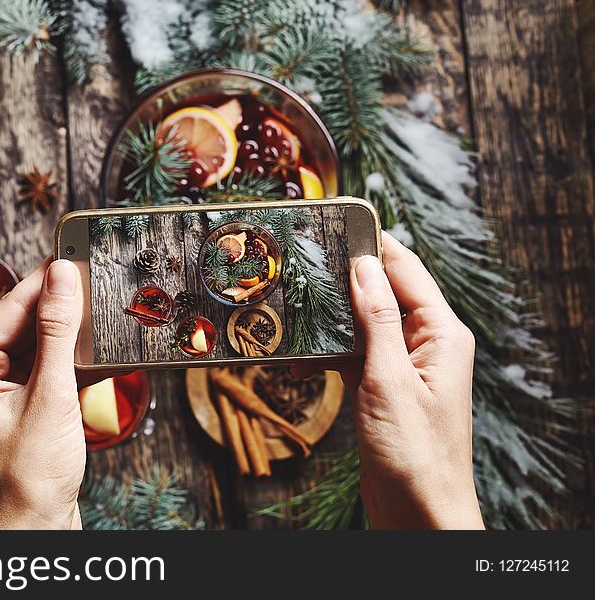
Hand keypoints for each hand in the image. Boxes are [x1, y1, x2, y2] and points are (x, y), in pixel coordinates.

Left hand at [0, 258, 94, 529]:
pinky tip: (100, 353)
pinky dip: (70, 363)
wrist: (32, 530)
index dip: (45, 279)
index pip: (9, 307)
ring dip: (69, 337)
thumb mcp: (51, 395)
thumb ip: (57, 331)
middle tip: (98, 280)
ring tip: (104, 313)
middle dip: (61, 308)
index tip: (74, 251)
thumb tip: (62, 276)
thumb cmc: (29, 476)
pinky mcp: (15, 406)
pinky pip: (43, 370)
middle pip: (23, 324)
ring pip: (36, 346)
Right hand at [293, 233, 483, 528]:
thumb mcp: (390, 379)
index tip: (338, 223)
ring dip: (332, 316)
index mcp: (442, 334)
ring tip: (295, 301)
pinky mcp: (383, 387)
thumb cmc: (415, 453)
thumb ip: (379, 320)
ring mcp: (403, 366)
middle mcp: (426, 343)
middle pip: (383, 292)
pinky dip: (329, 349)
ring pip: (364, 323)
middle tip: (303, 261)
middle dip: (345, 278)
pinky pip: (354, 353)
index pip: (406, 270)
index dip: (373, 245)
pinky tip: (301, 352)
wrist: (418, 514)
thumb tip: (364, 266)